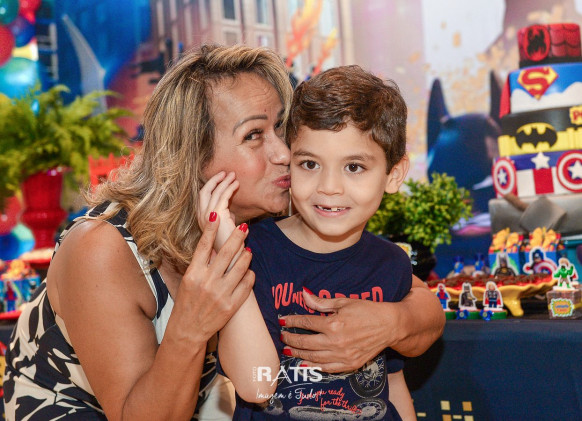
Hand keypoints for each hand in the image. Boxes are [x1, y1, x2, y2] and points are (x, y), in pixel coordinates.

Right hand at [175, 213, 253, 342]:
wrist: (187, 331)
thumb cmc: (186, 303)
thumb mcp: (188, 281)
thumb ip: (201, 265)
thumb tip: (214, 247)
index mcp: (193, 274)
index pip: (203, 246)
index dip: (210, 229)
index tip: (216, 215)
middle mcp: (206, 282)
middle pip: (226, 253)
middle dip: (237, 237)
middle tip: (244, 227)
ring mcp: (220, 294)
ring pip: (240, 267)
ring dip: (247, 256)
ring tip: (249, 249)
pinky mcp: (231, 305)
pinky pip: (246, 284)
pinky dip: (249, 275)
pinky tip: (249, 271)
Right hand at [198, 171, 238, 249]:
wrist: (232, 259)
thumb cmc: (230, 246)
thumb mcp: (226, 228)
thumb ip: (226, 218)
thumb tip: (230, 210)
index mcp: (202, 220)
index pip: (203, 198)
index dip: (211, 186)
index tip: (221, 179)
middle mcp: (202, 217)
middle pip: (204, 192)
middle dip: (214, 180)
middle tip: (225, 173)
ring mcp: (208, 216)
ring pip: (214, 192)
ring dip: (224, 182)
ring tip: (233, 175)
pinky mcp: (218, 215)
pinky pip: (223, 196)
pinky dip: (230, 188)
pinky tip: (236, 184)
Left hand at [279, 291, 397, 372]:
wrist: (389, 326)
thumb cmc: (367, 310)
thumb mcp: (344, 302)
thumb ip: (322, 302)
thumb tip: (304, 295)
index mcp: (333, 324)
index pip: (306, 323)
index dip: (292, 321)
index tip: (283, 321)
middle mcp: (336, 342)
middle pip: (305, 342)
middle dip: (291, 339)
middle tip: (282, 336)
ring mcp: (342, 355)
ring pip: (313, 357)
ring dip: (298, 353)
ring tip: (288, 350)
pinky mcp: (349, 364)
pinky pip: (327, 368)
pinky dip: (314, 366)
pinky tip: (305, 363)